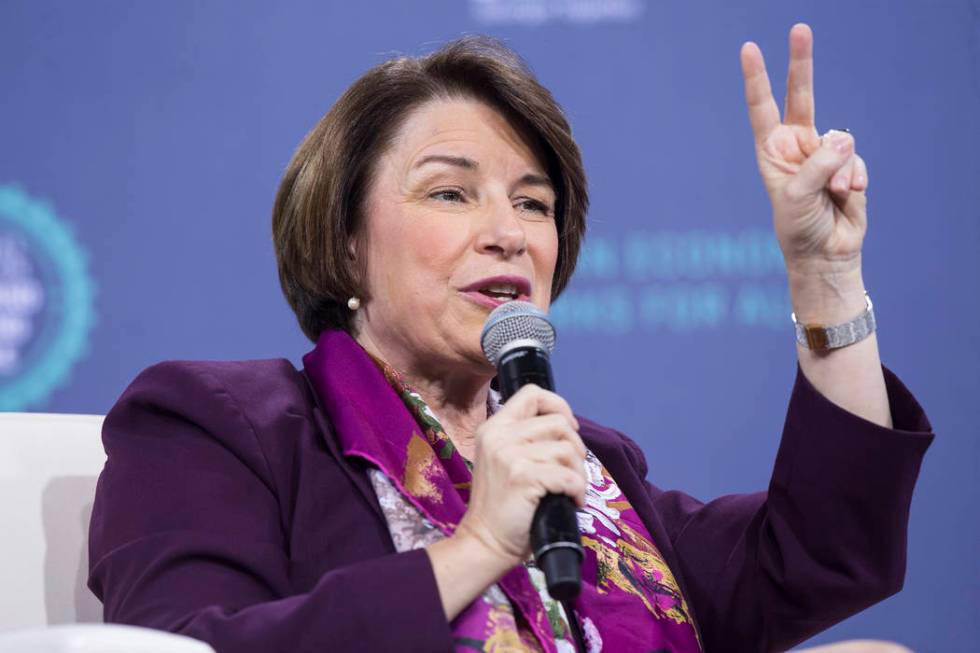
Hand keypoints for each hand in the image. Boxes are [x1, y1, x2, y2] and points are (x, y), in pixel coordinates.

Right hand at [454, 384, 585, 568]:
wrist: (484, 542)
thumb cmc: (501, 506)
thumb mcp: (503, 460)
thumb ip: (525, 439)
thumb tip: (567, 428)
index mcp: (494, 427)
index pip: (532, 394)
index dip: (558, 405)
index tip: (568, 429)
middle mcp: (499, 436)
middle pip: (558, 422)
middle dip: (576, 448)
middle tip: (571, 471)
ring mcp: (509, 456)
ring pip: (567, 449)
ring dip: (579, 472)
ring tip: (570, 489)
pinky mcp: (523, 477)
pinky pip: (569, 476)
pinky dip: (578, 490)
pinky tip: (572, 501)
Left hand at [740, 24, 868, 285]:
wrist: (825, 254)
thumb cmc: (798, 227)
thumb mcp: (797, 196)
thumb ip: (818, 165)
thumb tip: (844, 139)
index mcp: (772, 151)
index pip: (762, 108)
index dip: (757, 78)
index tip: (749, 49)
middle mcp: (797, 146)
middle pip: (801, 96)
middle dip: (801, 63)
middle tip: (799, 28)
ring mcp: (824, 153)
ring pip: (840, 139)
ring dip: (839, 169)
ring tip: (832, 194)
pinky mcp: (848, 165)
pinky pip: (856, 159)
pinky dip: (854, 179)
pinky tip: (847, 196)